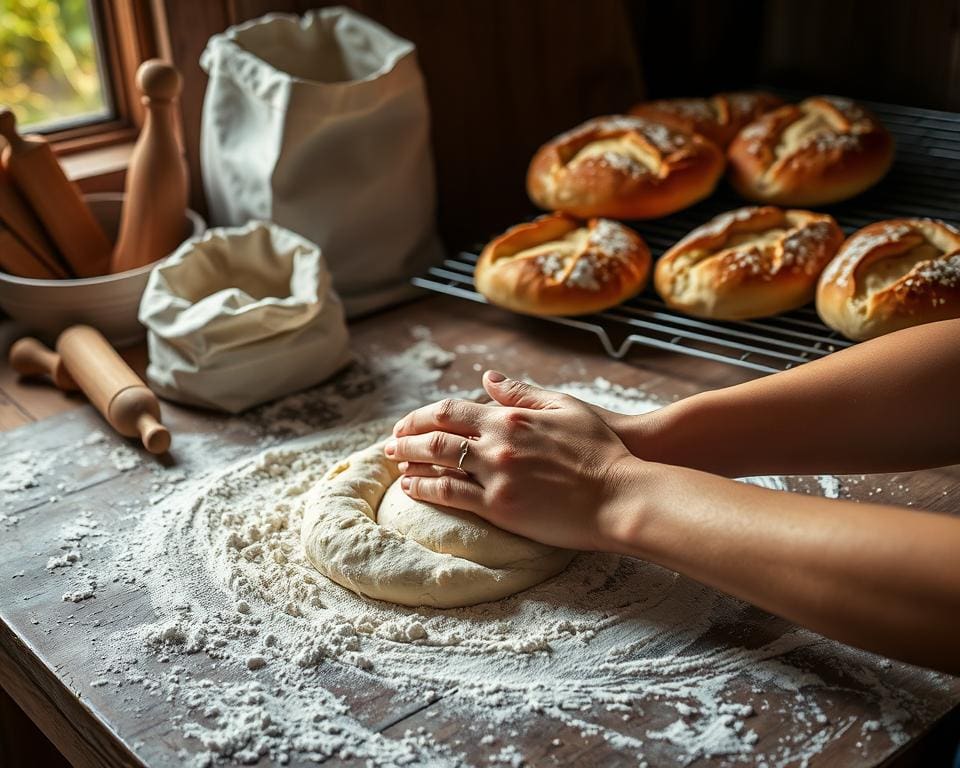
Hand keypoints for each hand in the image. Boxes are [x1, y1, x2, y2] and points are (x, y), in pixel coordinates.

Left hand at [384, 371, 644, 550]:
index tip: (409, 422)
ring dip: (409, 461)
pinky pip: (451, 496)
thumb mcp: (565, 407)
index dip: (423, 416)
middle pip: (436, 435)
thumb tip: (488, 376)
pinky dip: (426, 490)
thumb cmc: (601, 450)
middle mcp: (497, 442)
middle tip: (390, 442)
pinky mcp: (500, 507)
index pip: (452, 410)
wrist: (619, 495)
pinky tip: (412, 489)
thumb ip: (522, 393)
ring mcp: (496, 475)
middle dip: (407, 436)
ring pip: (437, 464)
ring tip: (393, 464)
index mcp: (510, 416)